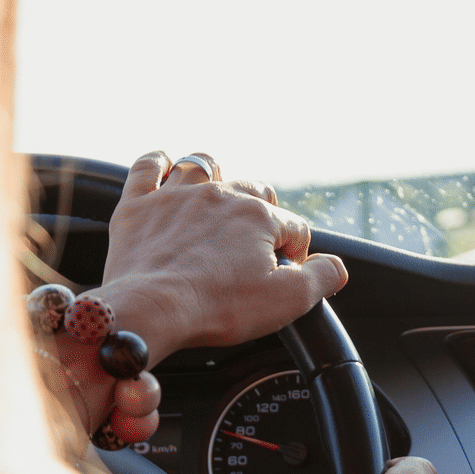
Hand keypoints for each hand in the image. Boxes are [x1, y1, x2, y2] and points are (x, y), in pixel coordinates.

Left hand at [95, 151, 348, 363]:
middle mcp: (220, 195)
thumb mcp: (289, 301)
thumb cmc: (219, 306)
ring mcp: (175, 196)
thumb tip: (336, 266)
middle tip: (256, 244)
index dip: (295, 253)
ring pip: (203, 166)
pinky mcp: (138, 206)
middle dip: (262, 212)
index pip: (293, 227)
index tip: (283, 276)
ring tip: (217, 198)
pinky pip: (147, 166)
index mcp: (258, 217)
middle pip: (254, 189)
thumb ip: (324, 277)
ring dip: (215, 177)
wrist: (151, 310)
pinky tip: (164, 167)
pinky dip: (158, 163)